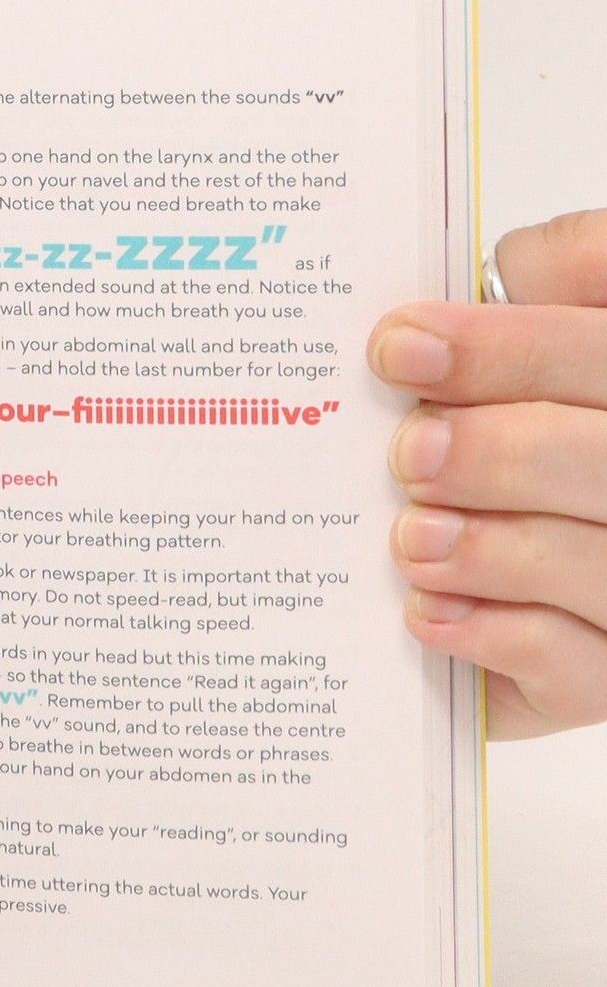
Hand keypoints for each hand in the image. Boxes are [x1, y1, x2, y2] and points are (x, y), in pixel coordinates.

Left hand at [369, 212, 606, 736]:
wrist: (511, 618)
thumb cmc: (497, 474)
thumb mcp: (500, 380)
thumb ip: (511, 321)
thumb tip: (452, 307)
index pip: (601, 318)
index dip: (511, 338)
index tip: (400, 345)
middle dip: (500, 448)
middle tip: (409, 454)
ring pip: (598, 559)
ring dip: (493, 546)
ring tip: (411, 538)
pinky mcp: (606, 679)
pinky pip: (576, 663)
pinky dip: (494, 633)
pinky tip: (425, 612)